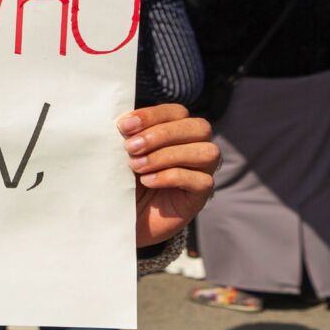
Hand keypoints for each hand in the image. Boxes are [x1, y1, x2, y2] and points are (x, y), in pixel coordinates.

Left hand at [119, 104, 218, 246]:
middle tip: (131, 148)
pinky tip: (148, 181)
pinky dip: (171, 177)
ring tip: (137, 166)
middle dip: (162, 134)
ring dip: (168, 156)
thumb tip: (123, 121)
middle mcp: (197, 147)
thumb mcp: (123, 153)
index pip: (177, 112)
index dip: (152, 116)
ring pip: (206, 152)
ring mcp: (203, 171)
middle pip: (198, 128)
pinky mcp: (201, 196)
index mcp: (179, 130)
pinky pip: (202, 181)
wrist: (123, 217)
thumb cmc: (125, 179)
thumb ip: (129, 135)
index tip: (124, 126)